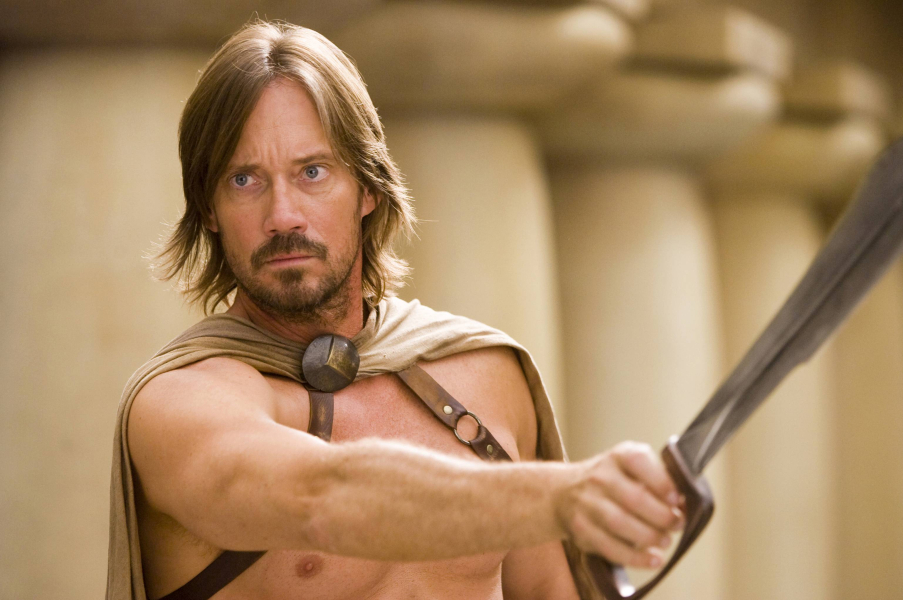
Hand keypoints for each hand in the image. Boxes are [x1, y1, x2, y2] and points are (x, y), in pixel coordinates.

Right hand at [559, 441, 683, 568]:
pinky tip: (653, 559)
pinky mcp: (581, 529)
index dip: (661, 481)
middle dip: (662, 516)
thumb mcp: (629, 467)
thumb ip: (656, 479)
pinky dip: (636, 558)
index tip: (677, 499)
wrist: (562, 492)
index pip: (638, 462)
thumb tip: (683, 504)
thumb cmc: (608, 481)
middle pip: (634, 498)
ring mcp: (587, 503)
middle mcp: (599, 476)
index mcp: (617, 457)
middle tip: (676, 524)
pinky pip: (610, 547)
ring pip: (621, 523)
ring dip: (650, 536)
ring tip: (665, 541)